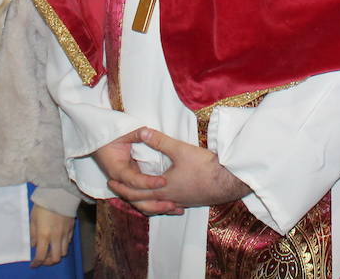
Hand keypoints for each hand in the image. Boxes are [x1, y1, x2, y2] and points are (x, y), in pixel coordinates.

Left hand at [28, 206, 73, 266]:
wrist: (59, 193)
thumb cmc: (43, 204)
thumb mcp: (33, 219)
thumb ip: (33, 234)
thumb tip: (34, 244)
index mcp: (44, 235)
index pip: (41, 256)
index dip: (36, 263)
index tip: (33, 264)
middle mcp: (56, 237)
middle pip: (55, 259)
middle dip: (48, 262)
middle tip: (43, 259)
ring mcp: (65, 234)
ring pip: (63, 252)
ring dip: (56, 254)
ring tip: (51, 251)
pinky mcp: (71, 229)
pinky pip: (68, 242)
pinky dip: (63, 245)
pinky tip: (58, 241)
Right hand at [91, 128, 175, 215]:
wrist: (99, 143)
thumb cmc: (108, 138)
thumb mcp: (121, 134)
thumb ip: (134, 134)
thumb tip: (146, 131)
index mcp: (116, 169)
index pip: (133, 180)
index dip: (148, 182)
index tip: (164, 181)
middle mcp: (120, 181)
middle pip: (137, 198)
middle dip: (155, 202)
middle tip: (173, 202)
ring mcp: (126, 184)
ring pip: (141, 203)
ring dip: (157, 207)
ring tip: (176, 209)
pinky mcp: (133, 184)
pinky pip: (145, 198)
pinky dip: (157, 203)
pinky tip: (173, 207)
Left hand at [126, 127, 249, 211]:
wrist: (228, 182)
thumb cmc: (205, 166)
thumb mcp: (180, 149)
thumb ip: (159, 141)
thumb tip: (141, 131)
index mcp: (162, 188)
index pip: (136, 191)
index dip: (122, 186)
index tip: (111, 181)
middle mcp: (168, 199)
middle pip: (142, 202)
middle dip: (127, 195)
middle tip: (115, 189)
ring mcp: (179, 202)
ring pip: (154, 207)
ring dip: (142, 202)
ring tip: (136, 196)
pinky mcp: (189, 202)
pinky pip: (167, 206)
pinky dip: (158, 205)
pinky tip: (163, 201)